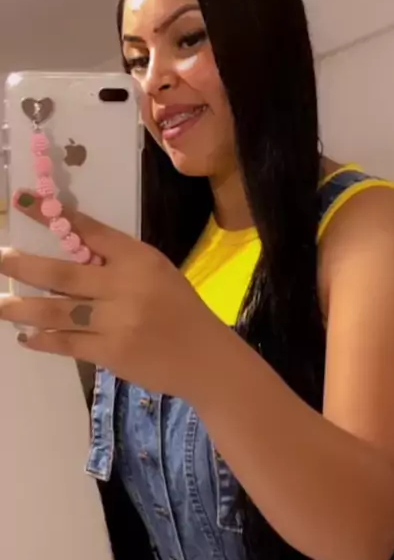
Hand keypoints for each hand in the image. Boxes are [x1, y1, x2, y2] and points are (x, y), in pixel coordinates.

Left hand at [0, 191, 206, 398]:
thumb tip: (65, 254)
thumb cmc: (180, 310)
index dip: (51, 215)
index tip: (21, 201)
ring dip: (21, 308)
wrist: (206, 358)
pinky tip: (26, 336)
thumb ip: (116, 264)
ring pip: (56, 310)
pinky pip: (66, 343)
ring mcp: (117, 321)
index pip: (88, 230)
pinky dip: (42, 339)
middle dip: (22, 266)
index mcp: (139, 258)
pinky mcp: (111, 353)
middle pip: (61, 273)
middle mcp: (126, 285)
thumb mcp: (155, 274)